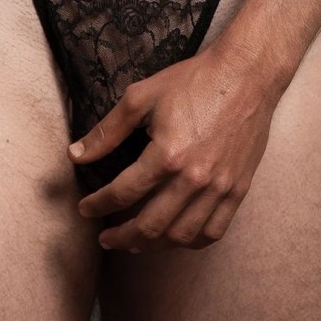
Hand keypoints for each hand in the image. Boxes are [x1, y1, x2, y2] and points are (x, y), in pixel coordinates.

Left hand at [68, 42, 281, 251]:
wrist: (246, 75)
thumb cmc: (194, 81)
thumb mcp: (141, 97)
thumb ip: (107, 131)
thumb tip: (75, 155)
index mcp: (166, 155)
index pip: (122, 194)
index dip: (98, 205)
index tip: (85, 208)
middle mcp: (194, 179)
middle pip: (150, 227)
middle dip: (120, 237)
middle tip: (105, 237)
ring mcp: (219, 188)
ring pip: (180, 236)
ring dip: (152, 246)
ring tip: (135, 242)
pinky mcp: (238, 189)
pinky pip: (214, 231)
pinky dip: (191, 242)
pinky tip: (176, 237)